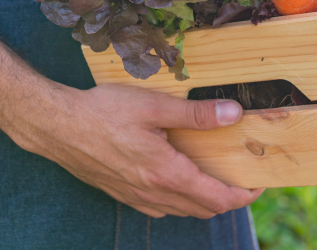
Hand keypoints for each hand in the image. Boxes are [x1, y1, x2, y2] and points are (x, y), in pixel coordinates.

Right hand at [9, 82, 263, 218]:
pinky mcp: (122, 194)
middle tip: (240, 176)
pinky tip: (177, 175)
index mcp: (166, 173)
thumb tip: (234, 113)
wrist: (57, 127)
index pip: (218, 198)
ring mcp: (136, 197)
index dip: (244, 195)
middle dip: (228, 198)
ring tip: (213, 174)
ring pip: (182, 210)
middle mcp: (153, 193)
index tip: (259, 182)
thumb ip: (195, 114)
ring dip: (203, 199)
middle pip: (204, 210)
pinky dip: (180, 198)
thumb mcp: (153, 106)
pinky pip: (161, 207)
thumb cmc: (101, 112)